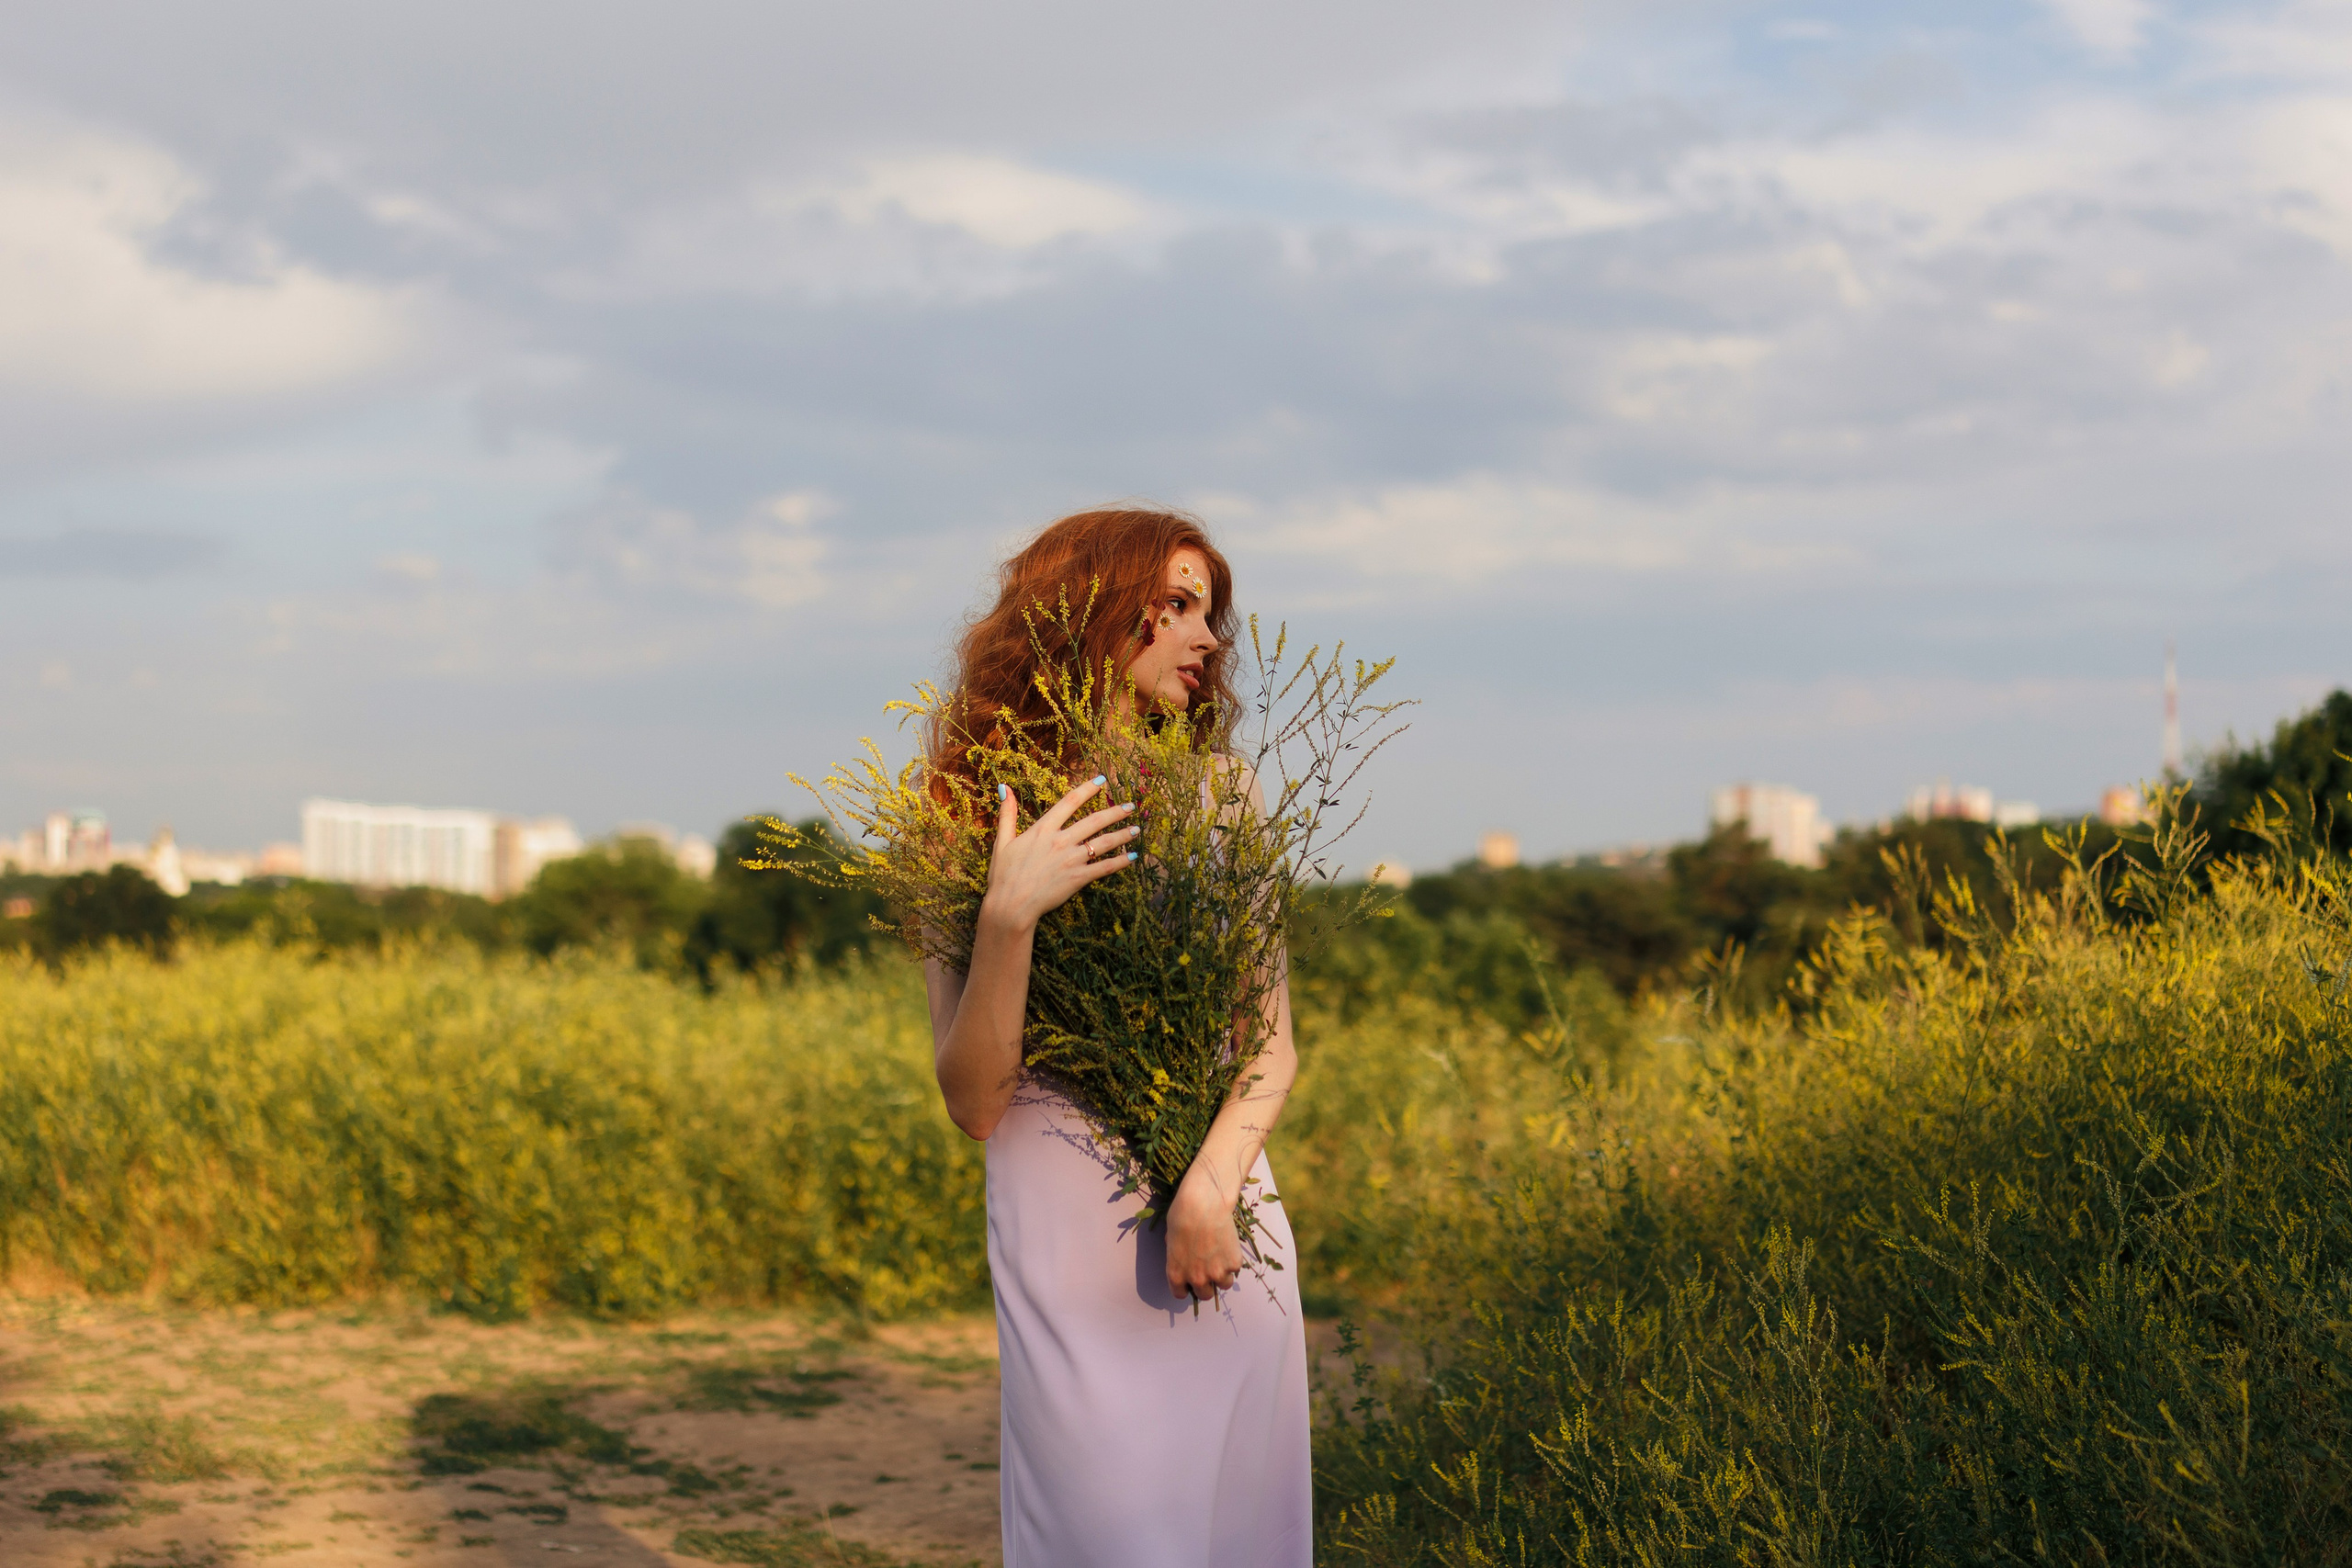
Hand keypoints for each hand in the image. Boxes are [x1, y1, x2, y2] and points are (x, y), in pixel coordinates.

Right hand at [980, 776, 1137, 934]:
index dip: (1087, 788)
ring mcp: (1071, 859)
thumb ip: (1007, 813)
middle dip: (1115, 811)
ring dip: (1122, 834)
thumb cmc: (1003, 875)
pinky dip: (1120, 862)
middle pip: (1094, 820)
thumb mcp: (1002, 841)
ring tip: (1137, 829)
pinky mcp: (1078, 878)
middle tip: (1131, 805)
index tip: (1102, 780)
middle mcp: (1060, 840)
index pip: (1070, 801)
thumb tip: (1004, 787)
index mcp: (1043, 829)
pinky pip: (1104, 867)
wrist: (1010, 905)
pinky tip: (1132, 857)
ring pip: (1104, 842)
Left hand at [1164, 1160, 1245, 1303]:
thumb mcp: (1170, 1239)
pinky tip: (1228, 1244)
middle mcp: (1196, 1279)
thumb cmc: (1182, 1216)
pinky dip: (1233, 1260)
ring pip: (1224, 1284)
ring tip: (1221, 1256)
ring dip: (1223, 1274)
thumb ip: (1177, 1255)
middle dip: (1207, 1284)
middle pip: (1205, 1294)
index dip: (1186, 1285)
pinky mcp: (1233, 1264)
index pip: (1180, 1294)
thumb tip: (1184, 1257)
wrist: (1203, 1205)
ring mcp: (1217, 1273)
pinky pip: (1235, 1268)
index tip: (1191, 1277)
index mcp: (1176, 1275)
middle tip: (1209, 1268)